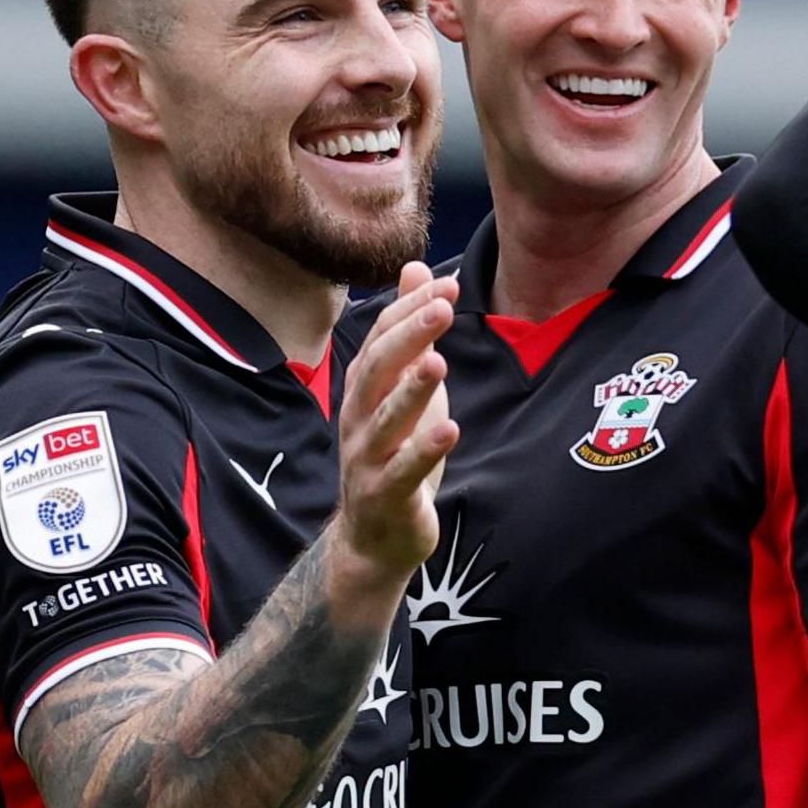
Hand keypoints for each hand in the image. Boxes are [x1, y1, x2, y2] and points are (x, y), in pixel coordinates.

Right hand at [327, 264, 456, 609]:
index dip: (411, 311)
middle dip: (409, 337)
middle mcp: (358, 418)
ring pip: (386, 420)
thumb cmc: (393, 455)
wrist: (372, 538)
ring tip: (438, 362)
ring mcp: (367, 459)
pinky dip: (424, 451)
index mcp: (363, 389)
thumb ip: (408, 333)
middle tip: (443, 307)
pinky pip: (403, 472)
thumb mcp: (404, 388)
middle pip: (378, 370)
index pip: (382, 339)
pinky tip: (450, 431)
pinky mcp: (385, 496)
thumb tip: (415, 269)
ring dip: (411, 391)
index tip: (448, 286)